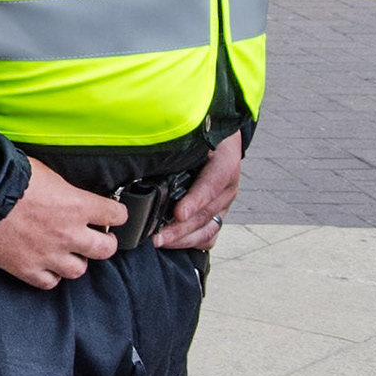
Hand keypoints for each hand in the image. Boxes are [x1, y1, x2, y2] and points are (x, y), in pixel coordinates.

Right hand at [0, 158, 126, 289]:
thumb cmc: (7, 177)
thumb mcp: (47, 173)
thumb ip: (67, 190)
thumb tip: (74, 196)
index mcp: (77, 205)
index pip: (117, 215)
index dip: (115, 213)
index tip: (111, 214)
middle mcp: (69, 234)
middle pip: (105, 249)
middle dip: (103, 242)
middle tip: (95, 237)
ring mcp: (48, 255)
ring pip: (79, 270)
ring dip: (75, 260)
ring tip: (65, 251)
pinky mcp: (27, 268)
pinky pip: (50, 282)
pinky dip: (50, 274)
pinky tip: (45, 263)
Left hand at [154, 132, 242, 249]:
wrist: (223, 136)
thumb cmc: (205, 131)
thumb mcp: (196, 131)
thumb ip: (179, 143)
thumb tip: (148, 150)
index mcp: (225, 164)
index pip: (212, 185)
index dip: (195, 201)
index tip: (178, 213)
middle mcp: (228, 187)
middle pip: (206, 213)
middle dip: (180, 228)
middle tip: (157, 236)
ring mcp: (224, 203)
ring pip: (207, 228)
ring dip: (183, 239)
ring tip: (160, 242)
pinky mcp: (218, 213)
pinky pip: (209, 234)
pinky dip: (192, 242)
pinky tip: (173, 244)